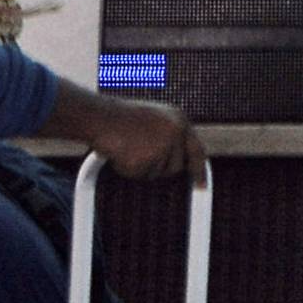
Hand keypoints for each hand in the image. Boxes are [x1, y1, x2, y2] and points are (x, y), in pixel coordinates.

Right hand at [89, 97, 207, 182]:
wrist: (101, 116)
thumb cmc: (123, 117)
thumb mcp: (156, 119)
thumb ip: (171, 135)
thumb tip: (178, 159)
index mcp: (180, 119)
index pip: (197, 150)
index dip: (200, 170)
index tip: (201, 186)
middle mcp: (176, 132)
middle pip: (176, 168)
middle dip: (160, 167)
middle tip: (141, 153)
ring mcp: (162, 146)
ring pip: (157, 174)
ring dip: (142, 166)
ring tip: (130, 147)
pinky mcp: (146, 159)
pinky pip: (139, 175)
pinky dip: (128, 169)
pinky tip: (122, 152)